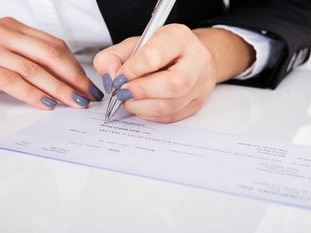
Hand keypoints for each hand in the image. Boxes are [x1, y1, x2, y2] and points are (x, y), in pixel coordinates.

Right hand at [0, 17, 102, 108]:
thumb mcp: (4, 50)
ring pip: (35, 69)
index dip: (76, 67)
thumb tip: (64, 80)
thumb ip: (29, 58)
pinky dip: (33, 94)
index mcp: (12, 27)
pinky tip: (47, 104)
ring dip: (60, 89)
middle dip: (74, 78)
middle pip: (51, 55)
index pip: (55, 46)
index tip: (88, 84)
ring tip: (75, 102)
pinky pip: (12, 81)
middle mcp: (2, 33)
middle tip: (87, 95)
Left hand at [94, 24, 254, 122]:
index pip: (153, 56)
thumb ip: (114, 57)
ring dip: (141, 106)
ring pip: (169, 106)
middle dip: (139, 92)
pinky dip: (149, 114)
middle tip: (123, 91)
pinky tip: (143, 104)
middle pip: (172, 85)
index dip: (130, 70)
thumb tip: (109, 77)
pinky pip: (170, 117)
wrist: (190, 58)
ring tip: (130, 98)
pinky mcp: (197, 103)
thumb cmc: (162, 50)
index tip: (120, 76)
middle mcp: (196, 60)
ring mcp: (200, 84)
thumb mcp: (135, 44)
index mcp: (179, 37)